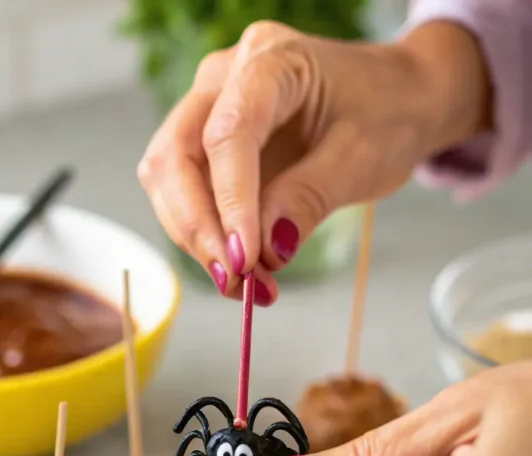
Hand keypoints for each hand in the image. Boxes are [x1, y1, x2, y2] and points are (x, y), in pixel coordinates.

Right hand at [138, 20, 490, 298]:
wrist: (397, 97)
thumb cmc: (386, 113)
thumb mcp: (361, 159)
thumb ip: (308, 200)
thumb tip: (265, 251)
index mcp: (272, 60)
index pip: (228, 133)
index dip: (230, 201)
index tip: (245, 258)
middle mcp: (224, 77)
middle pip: (176, 155)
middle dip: (199, 227)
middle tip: (234, 280)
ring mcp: (207, 109)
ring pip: (168, 181)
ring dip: (197, 240)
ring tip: (244, 285)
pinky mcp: (205, 146)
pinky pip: (184, 196)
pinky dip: (207, 239)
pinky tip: (242, 269)